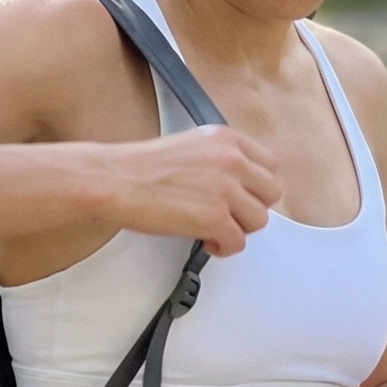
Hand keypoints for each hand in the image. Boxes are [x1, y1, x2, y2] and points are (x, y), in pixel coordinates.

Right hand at [100, 129, 281, 256]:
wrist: (115, 180)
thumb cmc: (140, 168)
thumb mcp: (189, 146)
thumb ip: (218, 159)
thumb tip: (236, 184)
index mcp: (226, 139)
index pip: (269, 165)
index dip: (257, 187)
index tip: (244, 197)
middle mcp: (232, 160)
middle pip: (271, 193)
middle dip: (251, 208)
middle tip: (230, 216)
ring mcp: (226, 189)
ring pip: (259, 220)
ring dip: (238, 230)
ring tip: (215, 231)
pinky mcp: (215, 217)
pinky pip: (238, 242)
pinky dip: (224, 248)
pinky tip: (207, 242)